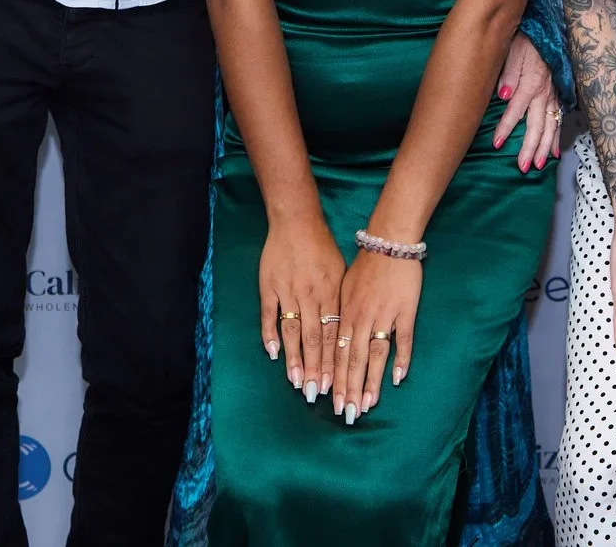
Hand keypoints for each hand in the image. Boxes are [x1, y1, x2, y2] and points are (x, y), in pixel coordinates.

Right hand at [259, 209, 347, 401]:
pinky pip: (269, 314)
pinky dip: (270, 334)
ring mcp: (289, 291)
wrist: (297, 220)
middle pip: (315, 338)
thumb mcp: (341, 272)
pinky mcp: (269, 286)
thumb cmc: (322, 248)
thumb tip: (346, 332)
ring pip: (293, 331)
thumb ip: (341, 302)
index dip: (335, 360)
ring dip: (295, 358)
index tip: (337, 385)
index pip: (335, 334)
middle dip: (317, 368)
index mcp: (332, 293)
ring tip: (298, 382)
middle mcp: (312, 295)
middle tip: (317, 394)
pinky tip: (273, 354)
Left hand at [334, 242, 421, 421]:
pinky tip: (398, 378)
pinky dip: (401, 358)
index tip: (330, 402)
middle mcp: (361, 318)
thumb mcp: (343, 288)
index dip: (334, 378)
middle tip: (347, 414)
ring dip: (371, 381)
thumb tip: (334, 341)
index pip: (337, 353)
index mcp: (344, 313)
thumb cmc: (364, 266)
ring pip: (375, 354)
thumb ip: (340, 316)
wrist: (388, 241)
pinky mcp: (405, 310)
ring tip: (367, 405)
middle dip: (349, 388)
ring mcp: (383, 315)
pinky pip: (403, 338)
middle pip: (353, 359)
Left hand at [490, 35, 560, 172]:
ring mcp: (554, 95)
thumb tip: (502, 97)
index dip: (506, 128)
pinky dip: (558, 136)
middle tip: (523, 167)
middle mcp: (545, 93)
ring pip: (551, 126)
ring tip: (539, 165)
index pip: (516, 111)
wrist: (549, 28)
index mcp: (531, 83)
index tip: (496, 144)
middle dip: (530, 148)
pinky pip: (560, 119)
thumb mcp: (513, 49)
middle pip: (537, 125)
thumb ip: (508, 74)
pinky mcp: (560, 94)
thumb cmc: (528, 38)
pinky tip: (556, 151)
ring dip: (545, 147)